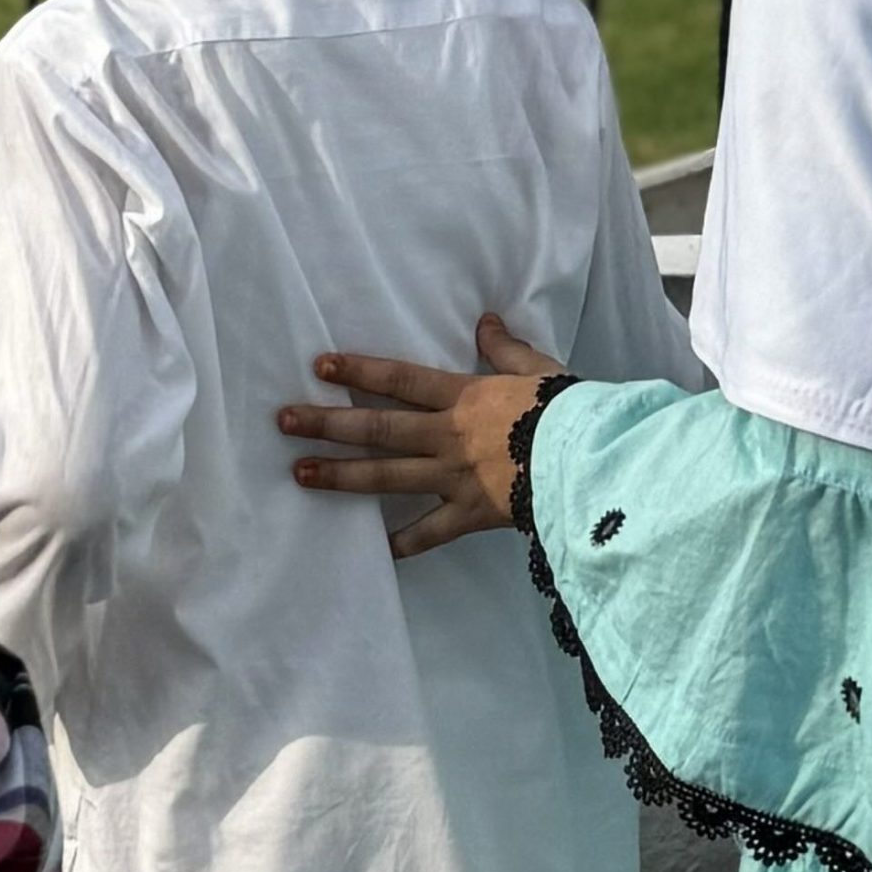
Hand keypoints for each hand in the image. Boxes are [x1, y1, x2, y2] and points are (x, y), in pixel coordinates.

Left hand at [278, 313, 566, 556]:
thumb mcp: (538, 368)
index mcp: (464, 397)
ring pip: (387, 476)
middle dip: (327, 423)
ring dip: (341, 475)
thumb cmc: (567, 409)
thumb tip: (485, 321)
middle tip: (284, 421)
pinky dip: (404, 543)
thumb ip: (506, 349)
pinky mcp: (469, 514)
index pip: (400, 379)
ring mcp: (453, 478)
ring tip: (300, 473)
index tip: (320, 366)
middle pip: (378, 427)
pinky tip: (377, 550)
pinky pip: (430, 533)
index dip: (358, 370)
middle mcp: (448, 436)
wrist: (588, 459)